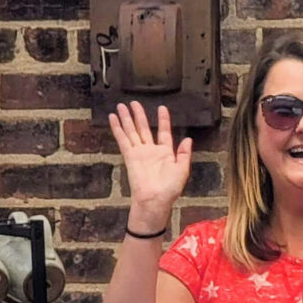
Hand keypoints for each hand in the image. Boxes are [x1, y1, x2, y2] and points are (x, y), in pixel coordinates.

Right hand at [108, 102, 191, 231]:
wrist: (155, 199)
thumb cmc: (170, 188)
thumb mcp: (182, 170)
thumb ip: (185, 154)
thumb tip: (188, 139)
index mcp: (166, 153)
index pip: (164, 132)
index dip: (163, 120)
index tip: (162, 108)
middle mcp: (151, 151)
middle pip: (144, 128)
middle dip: (139, 116)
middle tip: (134, 103)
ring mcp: (139, 153)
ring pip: (132, 131)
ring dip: (127, 119)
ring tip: (122, 105)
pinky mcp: (130, 156)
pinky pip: (123, 139)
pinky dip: (118, 129)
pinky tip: (113, 118)